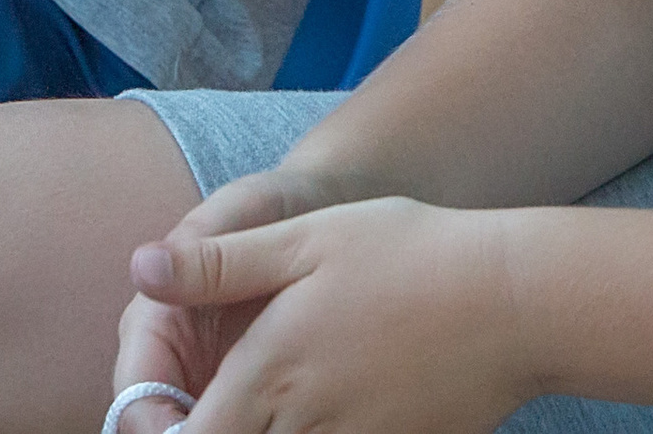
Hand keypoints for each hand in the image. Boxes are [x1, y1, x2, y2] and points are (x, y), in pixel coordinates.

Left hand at [119, 196, 526, 433]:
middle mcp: (304, 424)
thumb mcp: (304, 238)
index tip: (160, 408)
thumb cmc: (406, 252)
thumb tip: (139, 268)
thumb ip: (217, 264)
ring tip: (267, 394)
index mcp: (271, 371)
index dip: (159, 432)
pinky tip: (321, 403)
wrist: (513, 301)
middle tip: (206, 401)